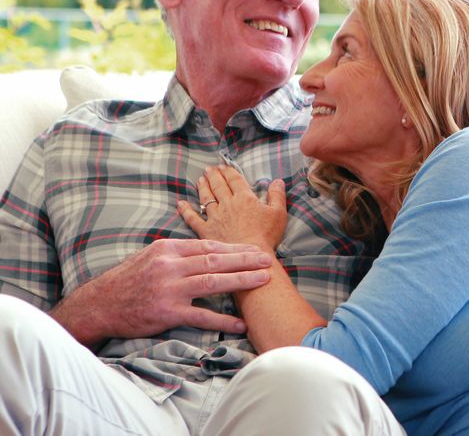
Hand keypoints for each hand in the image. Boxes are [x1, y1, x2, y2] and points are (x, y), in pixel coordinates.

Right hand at [50, 239, 272, 346]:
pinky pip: (201, 316)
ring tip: (263, 280)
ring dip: (242, 281)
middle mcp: (170, 266)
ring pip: (214, 282)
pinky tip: (240, 323)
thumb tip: (207, 249)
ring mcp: (169, 289)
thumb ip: (179, 253)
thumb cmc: (128, 280)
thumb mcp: (151, 256)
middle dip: (246, 259)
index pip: (209, 245)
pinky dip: (223, 320)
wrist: (99, 305)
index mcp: (168, 249)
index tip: (255, 248)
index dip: (235, 247)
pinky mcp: (167, 312)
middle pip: (216, 260)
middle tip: (268, 260)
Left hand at [177, 165, 286, 252]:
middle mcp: (227, 204)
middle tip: (209, 169)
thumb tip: (277, 180)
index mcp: (244, 198)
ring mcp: (215, 217)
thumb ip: (277, 195)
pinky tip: (181, 204)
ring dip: (202, 187)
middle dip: (214, 176)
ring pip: (206, 198)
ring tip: (200, 180)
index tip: (224, 166)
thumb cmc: (267, 235)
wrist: (251, 256)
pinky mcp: (206, 231)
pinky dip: (186, 210)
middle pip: (218, 186)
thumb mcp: (279, 213)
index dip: (229, 171)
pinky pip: (193, 218)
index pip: (234, 179)